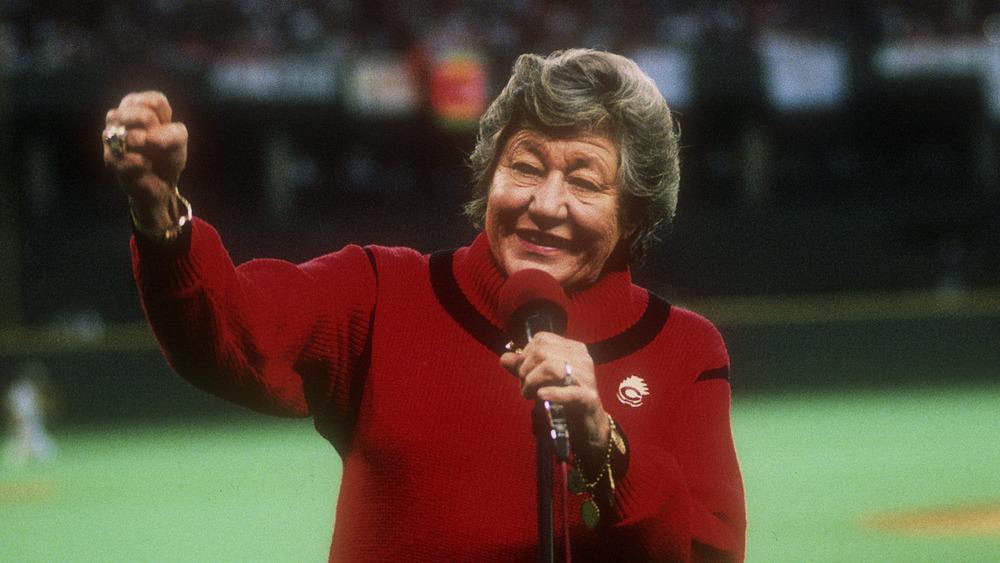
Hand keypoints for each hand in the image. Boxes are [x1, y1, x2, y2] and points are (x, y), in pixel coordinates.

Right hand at [103, 91, 188, 236]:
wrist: (160, 185)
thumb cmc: (167, 156)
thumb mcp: (179, 141)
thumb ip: (173, 132)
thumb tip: (150, 139)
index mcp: (136, 106)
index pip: (154, 102)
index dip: (166, 119)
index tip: (165, 129)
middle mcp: (118, 118)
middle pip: (141, 114)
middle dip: (157, 132)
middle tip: (158, 143)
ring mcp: (111, 138)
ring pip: (129, 136)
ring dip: (147, 147)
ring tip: (151, 155)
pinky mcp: (110, 160)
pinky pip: (127, 157)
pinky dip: (142, 163)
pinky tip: (145, 166)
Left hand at [500, 332, 610, 468]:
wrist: (589, 425)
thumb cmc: (564, 400)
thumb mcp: (542, 381)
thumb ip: (524, 369)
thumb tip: (504, 358)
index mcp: (572, 349)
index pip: (541, 340)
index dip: (525, 356)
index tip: (522, 373)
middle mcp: (581, 358)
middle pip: (543, 352)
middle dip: (525, 370)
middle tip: (524, 388)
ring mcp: (587, 378)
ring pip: (553, 368)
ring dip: (532, 382)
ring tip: (529, 395)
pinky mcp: (589, 399)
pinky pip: (570, 392)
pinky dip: (553, 393)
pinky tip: (540, 395)